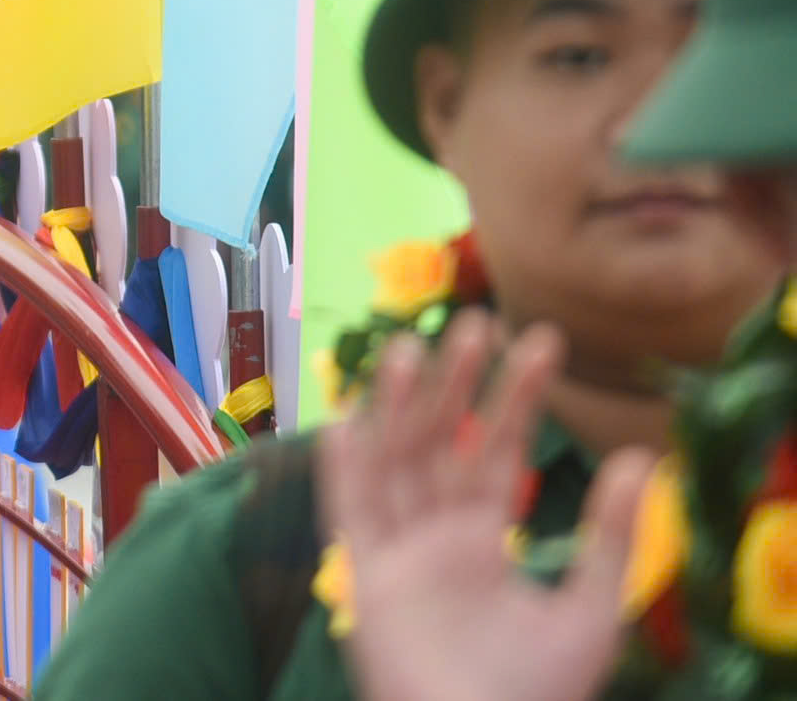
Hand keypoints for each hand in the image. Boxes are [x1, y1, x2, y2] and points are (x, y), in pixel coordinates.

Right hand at [318, 312, 652, 700]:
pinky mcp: (365, 576)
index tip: (538, 341)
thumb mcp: (590, 610)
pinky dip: (345, 468)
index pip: (496, 449)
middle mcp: (434, 532)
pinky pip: (350, 511)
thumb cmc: (537, 691)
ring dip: (398, 405)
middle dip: (455, 383)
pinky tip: (346, 421)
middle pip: (440, 440)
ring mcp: (396, 550)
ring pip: (394, 460)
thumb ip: (609, 536)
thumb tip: (638, 459)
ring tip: (408, 347)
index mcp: (481, 538)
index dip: (514, 397)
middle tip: (473, 321)